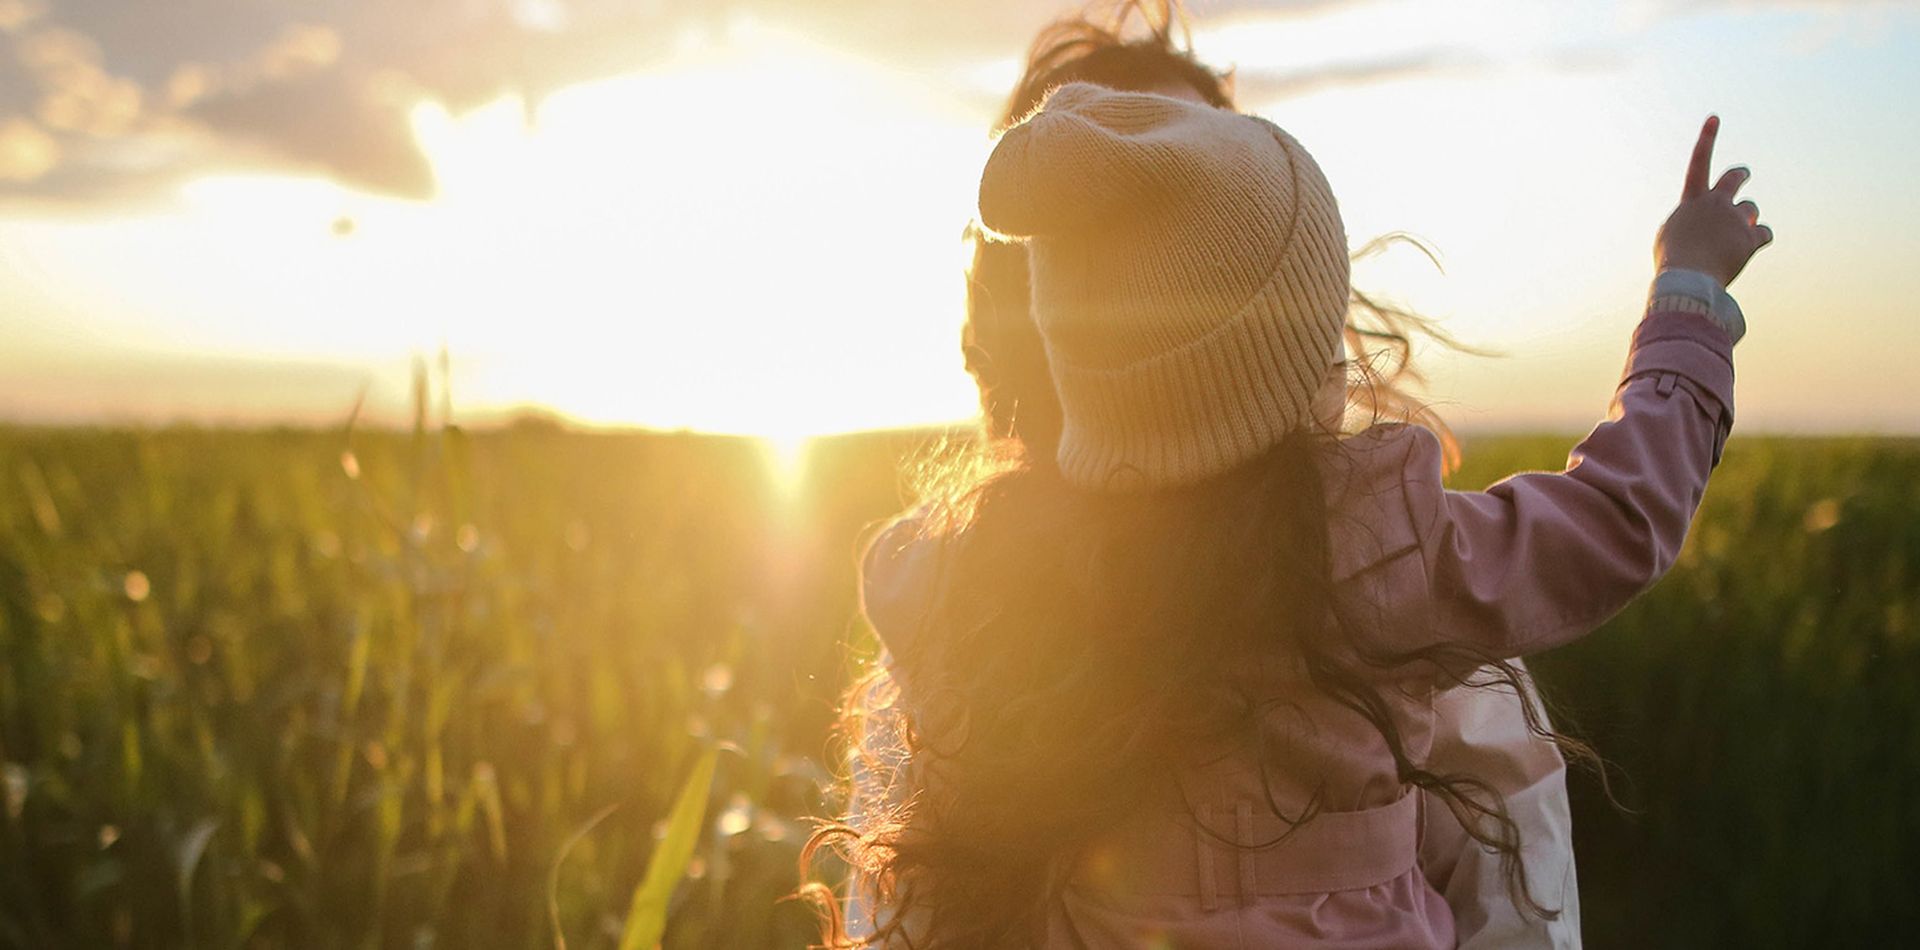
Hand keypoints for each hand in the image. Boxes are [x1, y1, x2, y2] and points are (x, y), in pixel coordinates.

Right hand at [1654, 116, 1773, 286]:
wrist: (1688, 279)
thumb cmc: (1673, 262)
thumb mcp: (1668, 238)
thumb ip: (1684, 222)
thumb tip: (1698, 223)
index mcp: (1691, 201)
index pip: (1698, 162)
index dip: (1707, 139)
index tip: (1715, 117)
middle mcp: (1715, 203)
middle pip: (1734, 177)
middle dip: (1740, 175)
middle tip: (1742, 175)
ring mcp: (1734, 219)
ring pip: (1751, 208)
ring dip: (1747, 219)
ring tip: (1734, 239)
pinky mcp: (1750, 237)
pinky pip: (1764, 233)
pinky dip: (1759, 239)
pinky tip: (1750, 249)